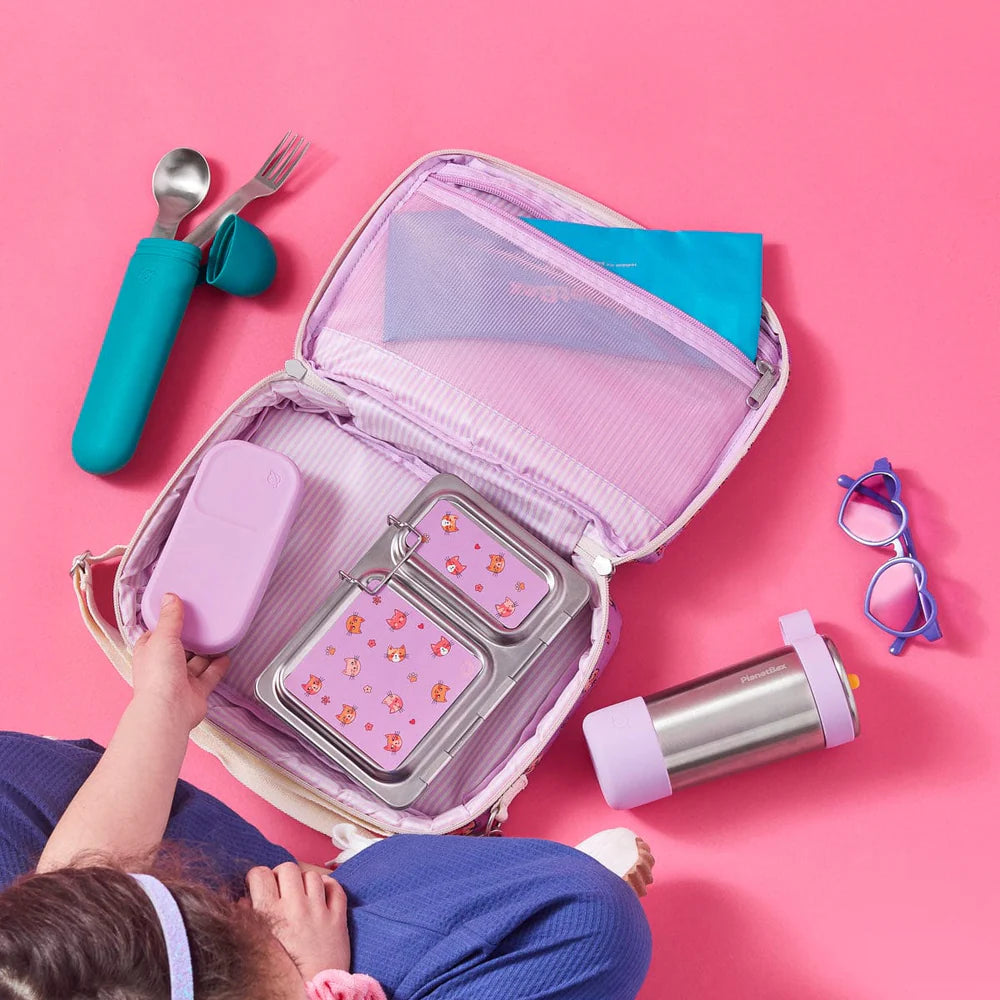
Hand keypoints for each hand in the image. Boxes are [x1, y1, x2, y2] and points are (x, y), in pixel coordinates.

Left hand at [131, 594, 229, 730]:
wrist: (169, 710)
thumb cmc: (158, 676)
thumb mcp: (163, 638)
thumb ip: (170, 618)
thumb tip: (169, 597)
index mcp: (149, 652)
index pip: (157, 634)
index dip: (167, 622)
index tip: (180, 609)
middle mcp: (163, 666)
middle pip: (179, 647)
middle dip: (190, 637)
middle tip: (204, 621)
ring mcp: (180, 680)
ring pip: (196, 661)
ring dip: (207, 651)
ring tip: (219, 635)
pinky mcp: (196, 691)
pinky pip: (210, 675)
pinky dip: (218, 666)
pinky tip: (226, 656)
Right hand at [246, 863, 350, 980]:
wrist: (311, 991)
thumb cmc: (281, 970)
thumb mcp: (258, 944)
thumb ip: (249, 918)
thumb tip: (243, 899)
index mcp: (271, 913)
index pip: (261, 874)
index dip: (258, 877)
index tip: (260, 885)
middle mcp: (296, 907)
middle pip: (287, 868)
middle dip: (281, 875)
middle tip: (281, 889)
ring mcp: (319, 910)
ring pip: (312, 875)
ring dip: (305, 882)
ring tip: (302, 896)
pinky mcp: (338, 917)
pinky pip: (336, 887)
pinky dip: (329, 887)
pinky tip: (322, 895)